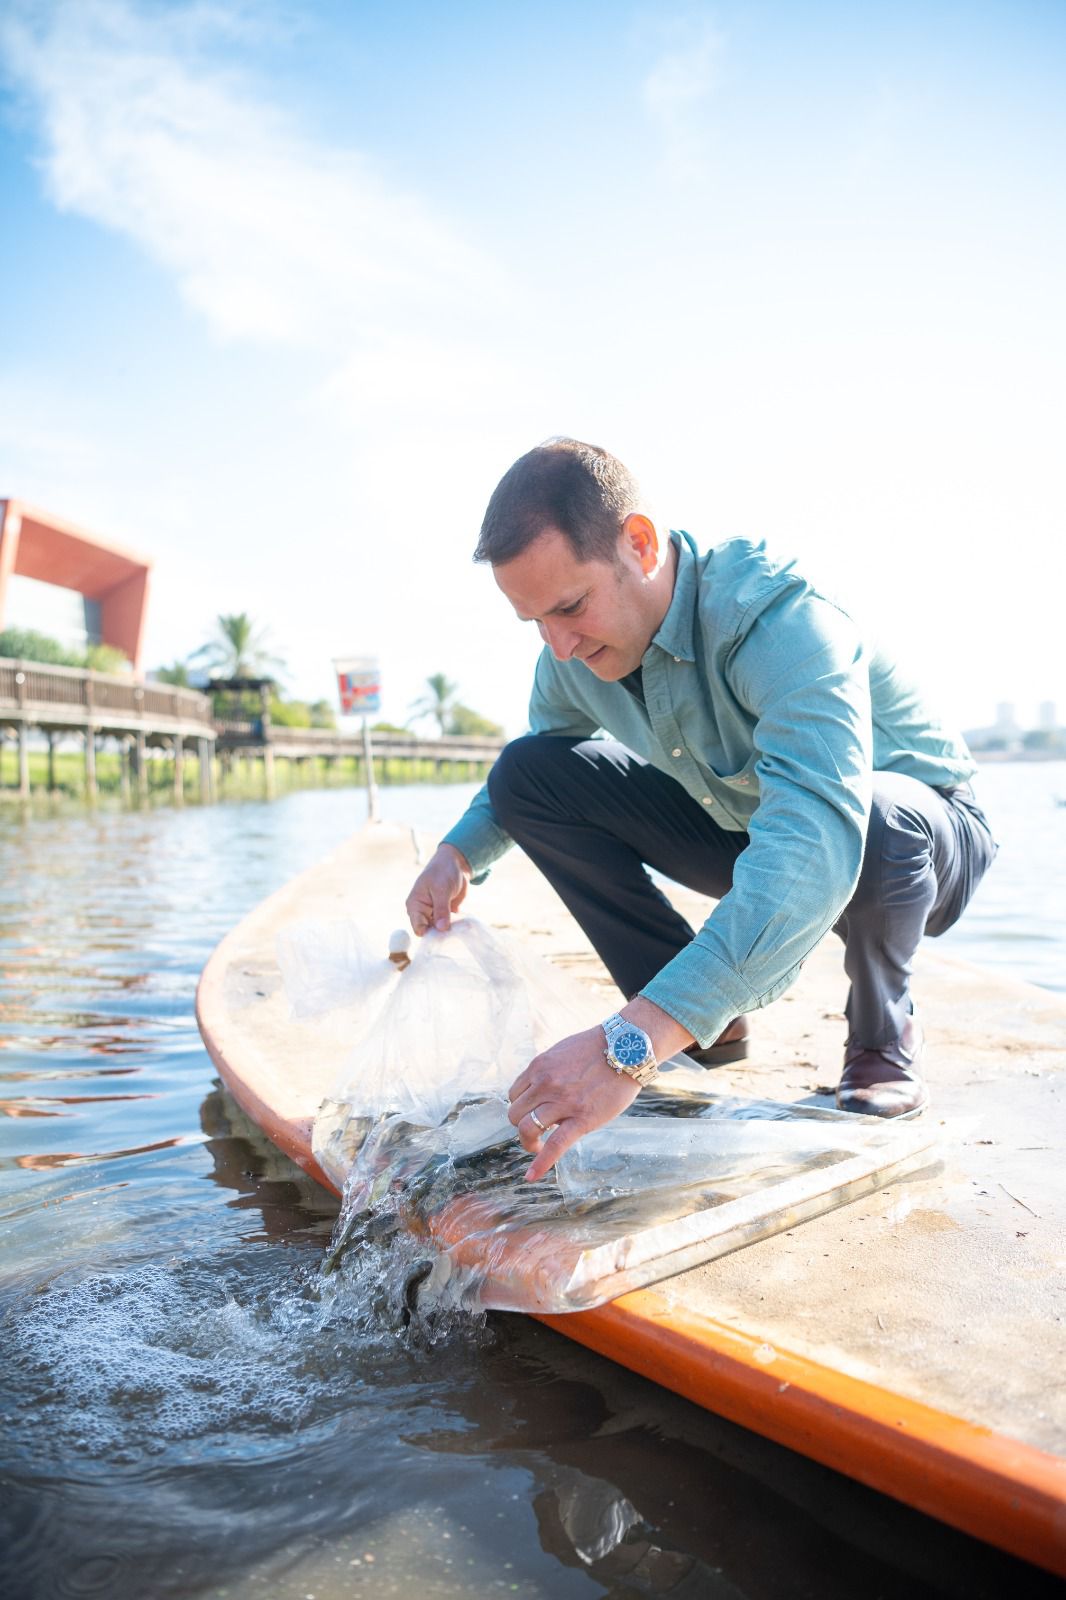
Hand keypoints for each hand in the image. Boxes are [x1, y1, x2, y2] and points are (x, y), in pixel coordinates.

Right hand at [406, 842, 471, 934]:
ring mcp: (434, 915)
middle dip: (441, 935)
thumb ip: (441, 909)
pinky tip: (463, 926)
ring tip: (460, 929)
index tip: (444, 934)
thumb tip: (441, 928)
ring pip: (441, 931)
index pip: (418, 927)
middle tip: (454, 933)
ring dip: (450, 931)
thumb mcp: (441, 889)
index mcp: (415, 906)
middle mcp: (422, 913)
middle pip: (430, 932)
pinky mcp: (446, 915)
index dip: (430, 934)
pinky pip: (450, 926)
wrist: (455, 864)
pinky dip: (456, 927)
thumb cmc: (442, 872)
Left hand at [507, 1026, 639, 1181]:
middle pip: (516, 1114)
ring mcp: (563, 1103)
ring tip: (536, 1146)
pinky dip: (541, 1163)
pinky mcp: (582, 1119)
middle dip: (522, 1123)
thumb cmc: (597, 1050)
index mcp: (539, 1067)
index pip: (514, 1094)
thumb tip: (537, 1089)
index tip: (531, 1112)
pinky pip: (555, 1146)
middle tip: (537, 1128)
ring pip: (527, 1129)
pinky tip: (532, 1176)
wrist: (627, 1049)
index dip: (521, 1106)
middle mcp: (546, 1084)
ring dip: (528, 1142)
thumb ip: (546, 1071)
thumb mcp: (561, 1053)